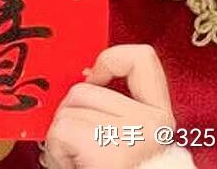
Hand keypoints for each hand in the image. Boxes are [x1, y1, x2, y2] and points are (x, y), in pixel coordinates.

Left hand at [43, 44, 177, 168]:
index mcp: (161, 116)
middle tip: (77, 152)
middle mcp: (154, 121)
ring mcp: (133, 134)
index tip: (94, 78)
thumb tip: (84, 78)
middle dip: (70, 117)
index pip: (143, 58)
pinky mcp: (106, 149)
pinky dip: (55, 151)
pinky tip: (70, 168)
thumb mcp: (125, 137)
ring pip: (68, 108)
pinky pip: (62, 130)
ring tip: (74, 163)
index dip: (110, 58)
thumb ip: (114, 107)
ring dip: (59, 138)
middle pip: (86, 88)